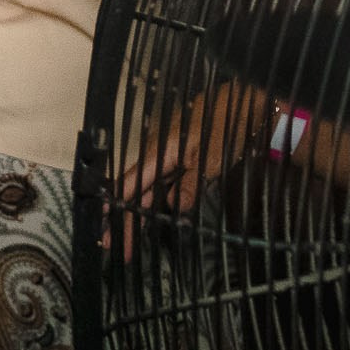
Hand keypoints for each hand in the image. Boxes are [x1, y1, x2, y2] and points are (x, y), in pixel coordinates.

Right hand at [115, 81, 263, 255]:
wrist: (242, 103)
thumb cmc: (223, 126)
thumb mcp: (210, 158)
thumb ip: (191, 184)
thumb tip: (175, 207)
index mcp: (158, 153)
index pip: (129, 186)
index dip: (117, 209)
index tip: (107, 231)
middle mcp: (159, 156)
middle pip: (135, 192)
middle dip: (125, 219)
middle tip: (116, 246)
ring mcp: (170, 159)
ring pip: (148, 191)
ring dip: (138, 214)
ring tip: (129, 237)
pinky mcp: (183, 162)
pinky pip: (163, 186)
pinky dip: (156, 203)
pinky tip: (154, 217)